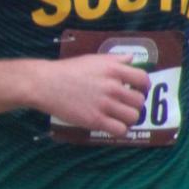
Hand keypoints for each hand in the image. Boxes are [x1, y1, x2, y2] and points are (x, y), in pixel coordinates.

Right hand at [36, 53, 150, 135]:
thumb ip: (115, 59)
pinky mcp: (95, 120)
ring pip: (133, 117)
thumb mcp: (93, 58)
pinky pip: (120, 130)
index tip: (138, 90)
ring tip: (119, 117)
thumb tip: (132, 58)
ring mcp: (104, 104)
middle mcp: (112, 86)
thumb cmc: (68, 70)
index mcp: (113, 69)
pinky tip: (112, 126)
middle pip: (139, 101)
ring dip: (128, 118)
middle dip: (134, 104)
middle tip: (124, 105)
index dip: (144, 87)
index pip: (143, 79)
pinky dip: (119, 130)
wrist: (45, 84)